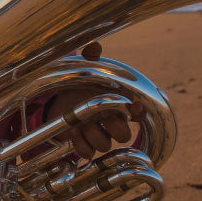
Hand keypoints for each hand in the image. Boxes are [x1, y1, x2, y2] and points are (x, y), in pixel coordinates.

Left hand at [44, 42, 142, 159]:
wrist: (62, 100)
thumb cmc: (82, 84)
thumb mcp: (86, 69)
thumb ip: (91, 58)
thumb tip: (94, 45)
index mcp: (118, 104)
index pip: (139, 113)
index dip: (139, 112)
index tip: (135, 106)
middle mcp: (113, 122)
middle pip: (124, 136)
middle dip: (112, 128)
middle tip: (99, 116)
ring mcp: (100, 136)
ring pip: (105, 146)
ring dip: (92, 135)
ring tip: (79, 124)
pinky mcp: (86, 146)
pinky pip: (89, 154)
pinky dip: (80, 145)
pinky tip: (73, 132)